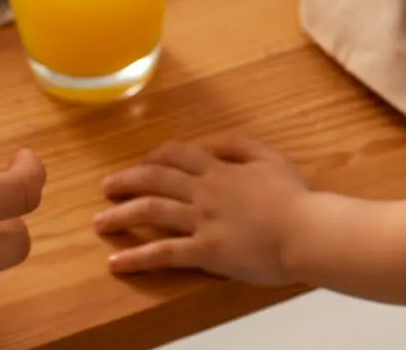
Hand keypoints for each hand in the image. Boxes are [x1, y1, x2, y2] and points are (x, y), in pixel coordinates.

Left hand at [95, 137, 307, 285]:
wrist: (306, 231)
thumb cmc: (295, 197)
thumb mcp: (272, 158)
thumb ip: (242, 146)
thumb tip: (214, 143)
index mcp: (221, 170)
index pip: (178, 155)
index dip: (154, 156)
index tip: (142, 163)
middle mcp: (205, 192)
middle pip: (155, 180)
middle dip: (126, 181)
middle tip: (106, 187)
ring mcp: (202, 221)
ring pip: (151, 212)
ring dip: (120, 216)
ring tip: (99, 222)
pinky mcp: (204, 251)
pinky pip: (163, 253)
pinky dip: (136, 258)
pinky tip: (116, 263)